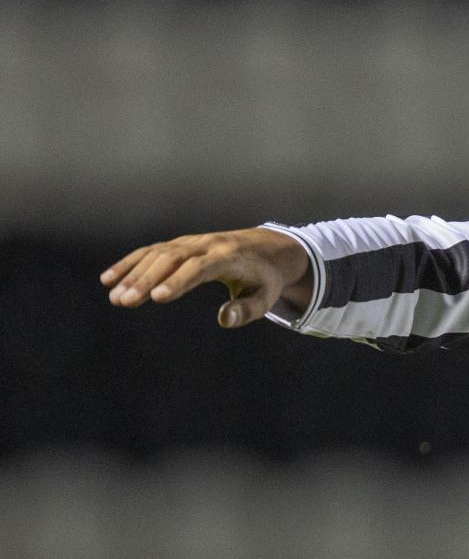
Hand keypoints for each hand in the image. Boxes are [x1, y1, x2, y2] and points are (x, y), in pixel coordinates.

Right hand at [100, 228, 312, 327]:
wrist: (266, 249)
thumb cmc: (264, 279)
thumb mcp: (265, 298)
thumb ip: (247, 310)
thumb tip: (224, 319)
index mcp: (228, 257)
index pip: (199, 268)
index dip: (177, 281)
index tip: (156, 298)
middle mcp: (206, 245)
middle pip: (172, 259)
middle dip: (147, 279)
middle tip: (124, 301)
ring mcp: (191, 242)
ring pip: (157, 254)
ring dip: (133, 273)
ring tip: (114, 298)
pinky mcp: (180, 244)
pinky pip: (151, 251)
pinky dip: (130, 263)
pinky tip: (109, 279)